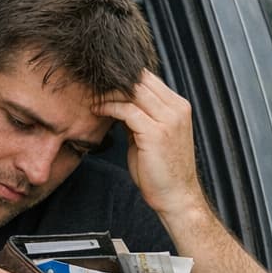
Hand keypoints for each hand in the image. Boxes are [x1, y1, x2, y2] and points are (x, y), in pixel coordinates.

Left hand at [94, 71, 207, 223]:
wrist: (176, 196)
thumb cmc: (161, 169)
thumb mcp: (151, 135)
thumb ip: (140, 116)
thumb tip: (118, 102)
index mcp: (178, 106)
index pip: (149, 78)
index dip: (124, 76)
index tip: (102, 81)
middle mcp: (177, 108)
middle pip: (141, 79)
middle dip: (114, 80)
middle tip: (92, 84)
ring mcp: (169, 119)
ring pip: (133, 90)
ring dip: (109, 92)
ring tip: (92, 97)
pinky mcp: (156, 133)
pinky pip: (127, 110)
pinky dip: (109, 107)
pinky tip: (98, 110)